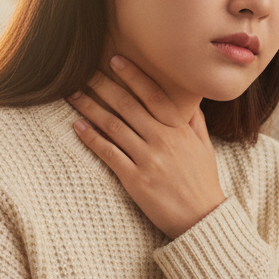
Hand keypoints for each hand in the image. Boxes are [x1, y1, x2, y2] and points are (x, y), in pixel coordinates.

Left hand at [70, 56, 225, 239]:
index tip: (115, 60)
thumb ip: (194, 121)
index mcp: (179, 129)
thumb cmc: (203, 182)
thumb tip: (188, 100)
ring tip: (73, 95)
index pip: (153, 94)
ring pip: (114, 126)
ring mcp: (149, 159)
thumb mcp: (204, 147)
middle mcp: (163, 140)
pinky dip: (92, 138)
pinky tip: (78, 126)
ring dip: (90, 108)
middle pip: (127, 105)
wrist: (202, 218)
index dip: (133, 76)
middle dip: (103, 86)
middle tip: (83, 71)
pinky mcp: (135, 179)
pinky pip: (109, 154)